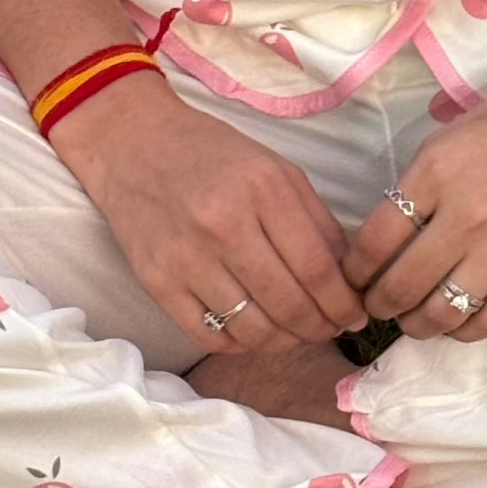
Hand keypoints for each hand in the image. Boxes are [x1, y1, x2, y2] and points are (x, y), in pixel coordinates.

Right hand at [52, 72, 366, 353]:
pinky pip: (209, 335)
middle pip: (289, 304)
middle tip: (330, 330)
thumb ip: (316, 220)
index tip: (355, 316)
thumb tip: (348, 278)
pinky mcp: (156, 281)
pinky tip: (254, 332)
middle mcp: (224, 225)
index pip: (317, 268)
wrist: (132, 143)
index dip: (343, 303)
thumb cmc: (212, 154)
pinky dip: (240, 344)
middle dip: (320, 328)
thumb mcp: (276, 169)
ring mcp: (186, 257)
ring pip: (252, 329)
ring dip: (284, 342)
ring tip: (295, 334)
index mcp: (263, 190)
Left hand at [342, 69, 486, 342]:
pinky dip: (465, 331)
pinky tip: (455, 323)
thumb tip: (384, 239)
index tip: (354, 277)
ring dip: (417, 325)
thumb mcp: (446, 139)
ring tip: (412, 320)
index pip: (375, 241)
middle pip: (401, 285)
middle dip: (379, 305)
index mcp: (435, 174)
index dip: (355, 270)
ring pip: (442, 313)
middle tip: (376, 306)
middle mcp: (466, 216)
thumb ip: (414, 187)